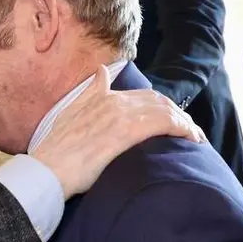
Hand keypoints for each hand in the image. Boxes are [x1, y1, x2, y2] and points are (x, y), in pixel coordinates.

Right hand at [31, 64, 203, 198]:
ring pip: (166, 111)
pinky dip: (183, 129)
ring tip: (194, 138)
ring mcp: (121, 114)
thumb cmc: (56, 151)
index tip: (172, 122)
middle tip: (189, 132)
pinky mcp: (127, 131)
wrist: (48, 170)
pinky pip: (166, 123)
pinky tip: (191, 139)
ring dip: (185, 123)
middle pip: (159, 102)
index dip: (162, 107)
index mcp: (101, 96)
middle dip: (178, 115)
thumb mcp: (70, 114)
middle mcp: (114, 101)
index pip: (144, 96)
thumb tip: (101, 71)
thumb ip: (89, 93)